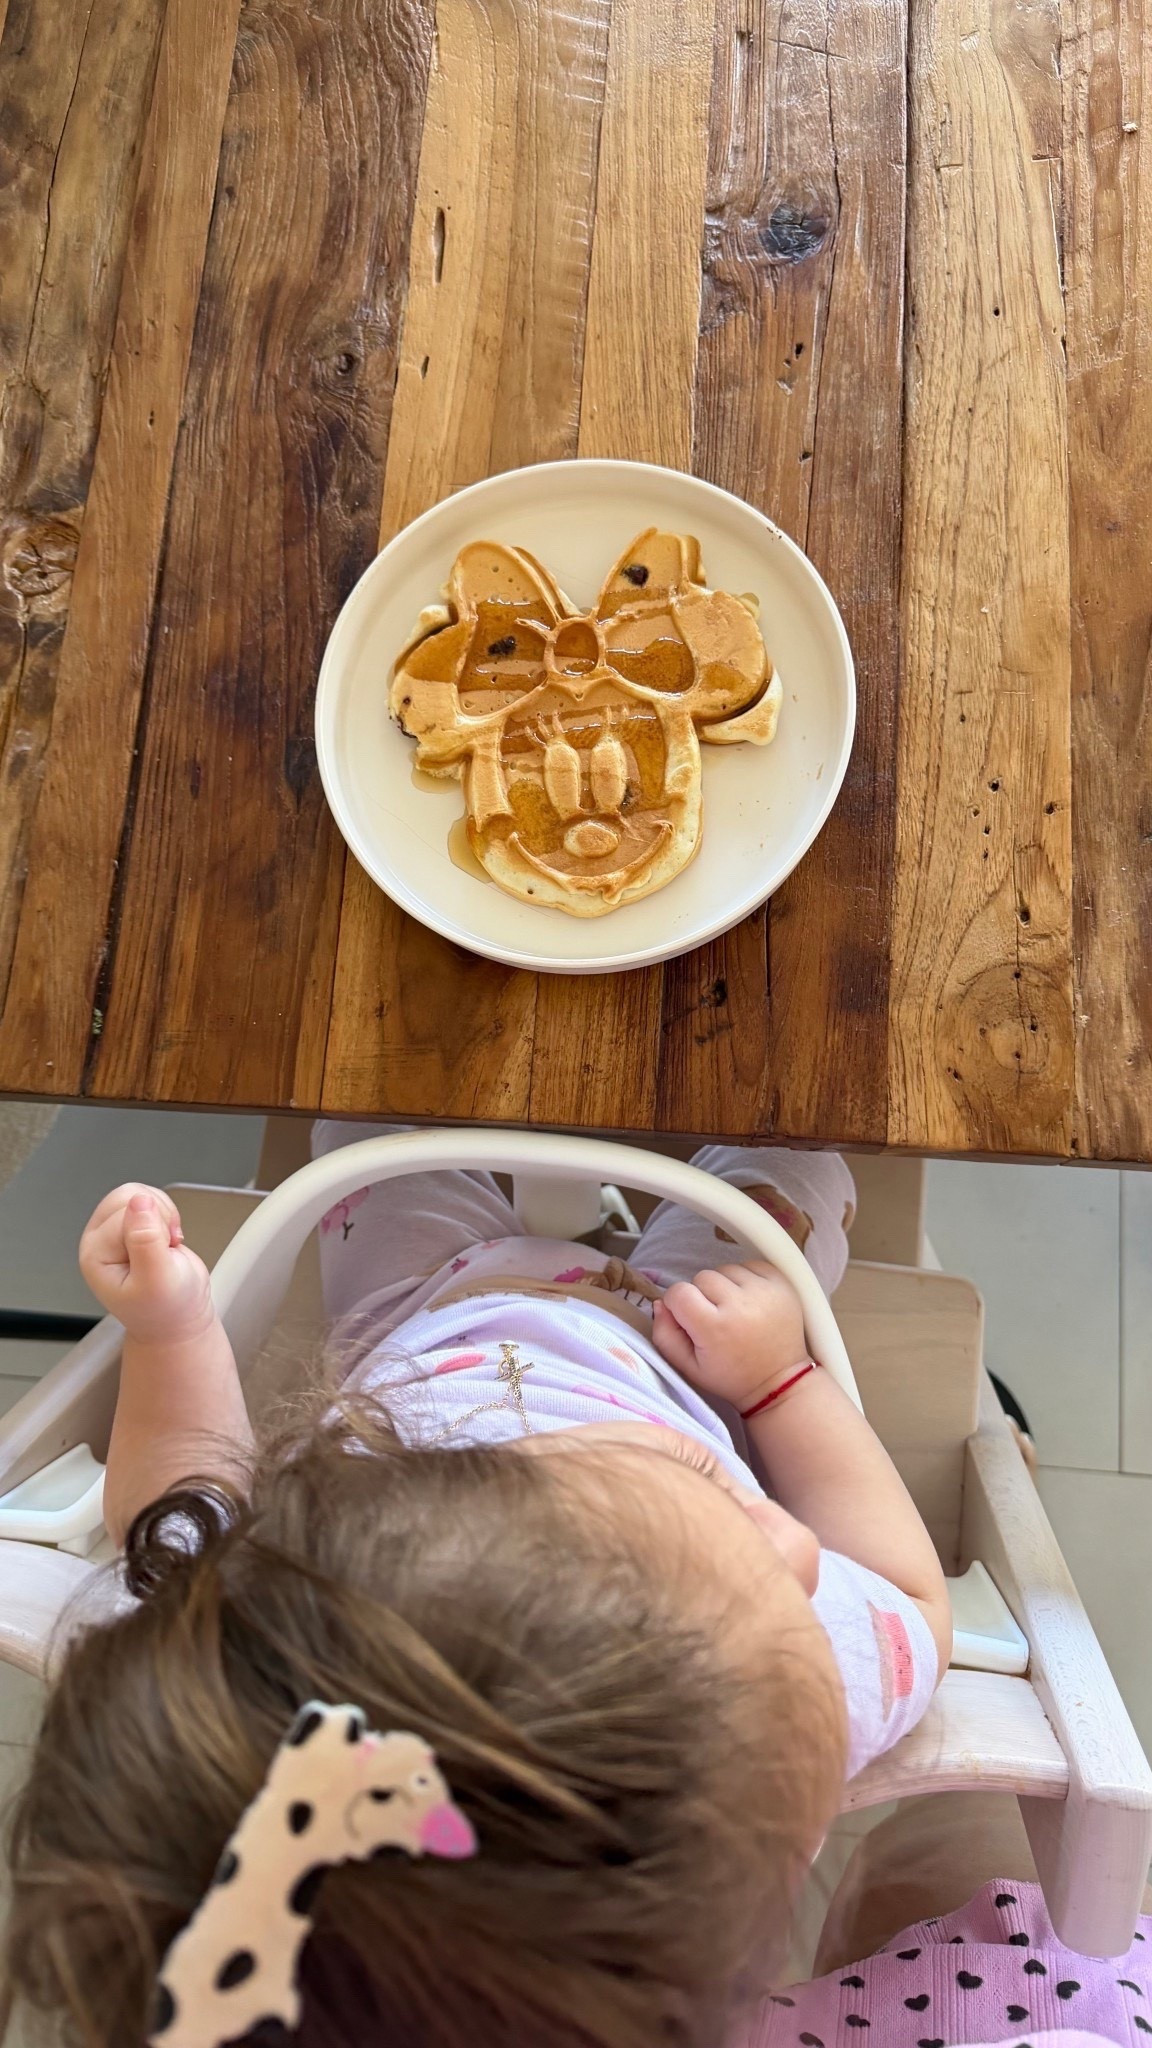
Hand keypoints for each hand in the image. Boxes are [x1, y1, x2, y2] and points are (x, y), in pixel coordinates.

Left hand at [80, 1184, 213, 1344]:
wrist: (178, 1321)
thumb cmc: (165, 1311)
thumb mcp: (158, 1280)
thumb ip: (147, 1241)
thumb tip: (139, 1201)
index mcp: (96, 1254)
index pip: (124, 1214)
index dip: (153, 1228)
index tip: (162, 1254)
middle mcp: (101, 1240)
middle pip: (126, 1196)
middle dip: (157, 1215)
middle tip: (164, 1246)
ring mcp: (117, 1232)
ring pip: (138, 1193)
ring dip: (163, 1213)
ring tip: (166, 1244)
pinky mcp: (134, 1226)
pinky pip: (150, 1199)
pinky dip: (167, 1214)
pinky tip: (168, 1240)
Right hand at [652, 1261, 809, 1411]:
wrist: (779, 1381)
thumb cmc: (731, 1376)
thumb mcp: (689, 1367)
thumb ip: (664, 1335)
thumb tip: (660, 1303)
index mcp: (714, 1328)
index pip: (679, 1292)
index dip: (678, 1305)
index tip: (690, 1320)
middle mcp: (741, 1305)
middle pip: (702, 1277)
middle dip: (702, 1295)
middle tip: (715, 1317)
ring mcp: (764, 1291)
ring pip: (726, 1269)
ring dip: (725, 1286)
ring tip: (734, 1310)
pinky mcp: (782, 1284)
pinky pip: (751, 1265)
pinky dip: (746, 1279)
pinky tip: (750, 1301)